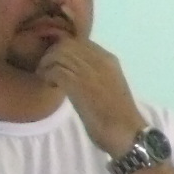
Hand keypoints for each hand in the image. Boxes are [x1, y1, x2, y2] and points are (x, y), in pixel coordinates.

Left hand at [32, 35, 150, 159]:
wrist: (126, 132)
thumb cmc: (119, 114)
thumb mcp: (110, 85)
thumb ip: (96, 73)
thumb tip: (75, 69)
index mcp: (109, 59)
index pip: (80, 41)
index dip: (64, 49)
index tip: (59, 62)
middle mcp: (99, 61)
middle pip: (65, 44)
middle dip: (51, 55)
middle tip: (48, 70)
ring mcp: (89, 72)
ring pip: (57, 54)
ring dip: (47, 65)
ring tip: (48, 78)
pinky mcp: (78, 85)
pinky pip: (55, 69)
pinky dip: (48, 76)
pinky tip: (51, 86)